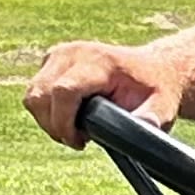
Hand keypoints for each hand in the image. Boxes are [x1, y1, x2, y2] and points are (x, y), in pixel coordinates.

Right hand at [26, 39, 182, 148]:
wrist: (153, 70)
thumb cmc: (155, 91)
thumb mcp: (162, 107)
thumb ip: (153, 118)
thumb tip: (146, 125)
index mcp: (99, 61)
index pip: (63, 91)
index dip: (64, 123)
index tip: (80, 141)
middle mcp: (73, 52)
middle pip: (40, 96)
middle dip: (55, 126)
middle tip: (80, 139)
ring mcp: (59, 54)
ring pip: (33, 97)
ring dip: (49, 121)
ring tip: (77, 129)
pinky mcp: (51, 60)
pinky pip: (35, 93)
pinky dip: (47, 112)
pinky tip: (70, 117)